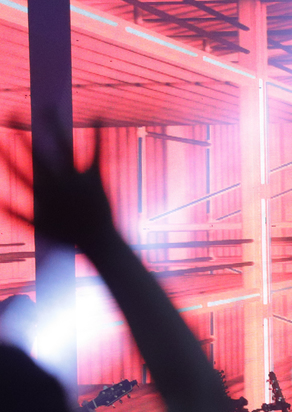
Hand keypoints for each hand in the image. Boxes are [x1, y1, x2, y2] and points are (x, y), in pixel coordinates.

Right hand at [1, 120, 116, 254]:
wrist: (98, 242)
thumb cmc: (67, 235)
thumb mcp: (38, 227)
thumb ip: (16, 215)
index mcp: (41, 194)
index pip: (19, 169)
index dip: (7, 153)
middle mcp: (57, 184)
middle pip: (37, 155)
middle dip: (23, 135)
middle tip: (12, 112)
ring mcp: (77, 180)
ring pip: (63, 148)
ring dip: (54, 127)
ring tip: (47, 106)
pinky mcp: (96, 179)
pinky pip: (97, 153)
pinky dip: (98, 135)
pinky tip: (99, 115)